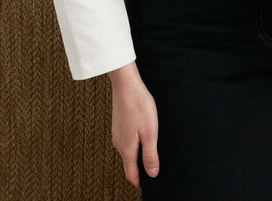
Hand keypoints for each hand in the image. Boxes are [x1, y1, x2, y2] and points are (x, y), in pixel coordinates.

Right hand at [108, 62, 159, 189]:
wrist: (126, 84)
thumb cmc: (139, 106)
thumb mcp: (150, 133)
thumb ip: (150, 155)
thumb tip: (152, 174)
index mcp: (126, 149)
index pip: (131, 175)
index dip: (140, 184)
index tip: (149, 187)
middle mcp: (119, 144)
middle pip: (129, 164)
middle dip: (140, 170)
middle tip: (154, 170)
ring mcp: (117, 134)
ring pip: (128, 152)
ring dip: (138, 156)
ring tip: (151, 154)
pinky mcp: (119, 124)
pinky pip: (127, 141)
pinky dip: (135, 144)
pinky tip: (144, 136)